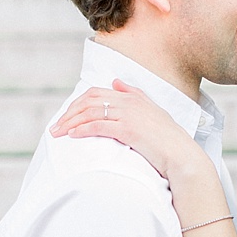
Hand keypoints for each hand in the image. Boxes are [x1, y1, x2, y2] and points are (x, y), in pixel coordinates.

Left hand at [49, 79, 198, 180]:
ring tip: (57, 133)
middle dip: (69, 113)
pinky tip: (72, 135)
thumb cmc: (167, 138)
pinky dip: (82, 129)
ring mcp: (128, 114)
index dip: (77, 104)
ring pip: (90, 113)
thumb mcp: (151, 111)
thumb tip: (115, 81)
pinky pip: (98, 125)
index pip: (96, 93)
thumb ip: (133, 94)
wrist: (181, 154)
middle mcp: (129, 102)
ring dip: (70, 123)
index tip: (66, 117)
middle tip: (55, 127)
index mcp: (132, 97)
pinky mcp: (128, 129)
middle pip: (89, 101)